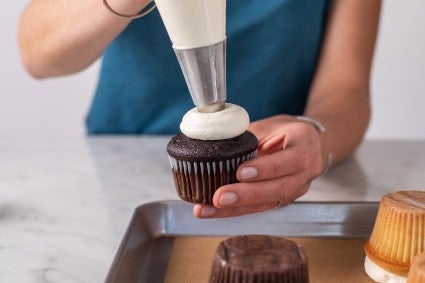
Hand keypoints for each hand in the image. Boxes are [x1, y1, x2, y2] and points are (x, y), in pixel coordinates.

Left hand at [193, 115, 323, 217]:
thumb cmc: (286, 131)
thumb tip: (217, 143)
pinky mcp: (282, 200)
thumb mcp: (271, 125)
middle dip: (247, 195)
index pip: (292, 160)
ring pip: (268, 203)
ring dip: (236, 208)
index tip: (241, 172)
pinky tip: (214, 210)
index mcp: (305, 146)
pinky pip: (260, 208)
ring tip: (208, 208)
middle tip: (219, 197)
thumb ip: (250, 137)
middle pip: (279, 188)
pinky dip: (235, 210)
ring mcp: (296, 189)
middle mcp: (306, 172)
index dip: (267, 168)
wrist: (306, 144)